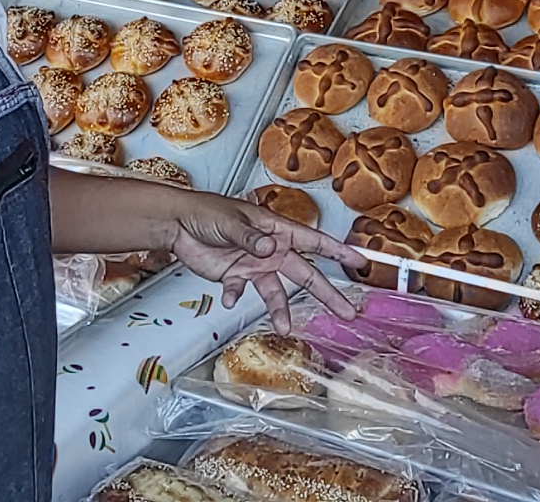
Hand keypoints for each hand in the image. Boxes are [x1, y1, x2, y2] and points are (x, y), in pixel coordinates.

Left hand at [164, 193, 364, 332]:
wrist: (178, 224)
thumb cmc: (207, 212)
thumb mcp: (231, 222)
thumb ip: (251, 239)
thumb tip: (270, 249)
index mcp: (276, 230)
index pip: (315, 241)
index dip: (339, 251)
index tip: (360, 262)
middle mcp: (271, 250)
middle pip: (306, 274)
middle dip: (327, 293)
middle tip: (346, 311)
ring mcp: (254, 265)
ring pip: (276, 292)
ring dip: (280, 310)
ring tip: (285, 328)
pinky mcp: (235, 277)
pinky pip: (241, 292)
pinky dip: (235, 296)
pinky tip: (229, 298)